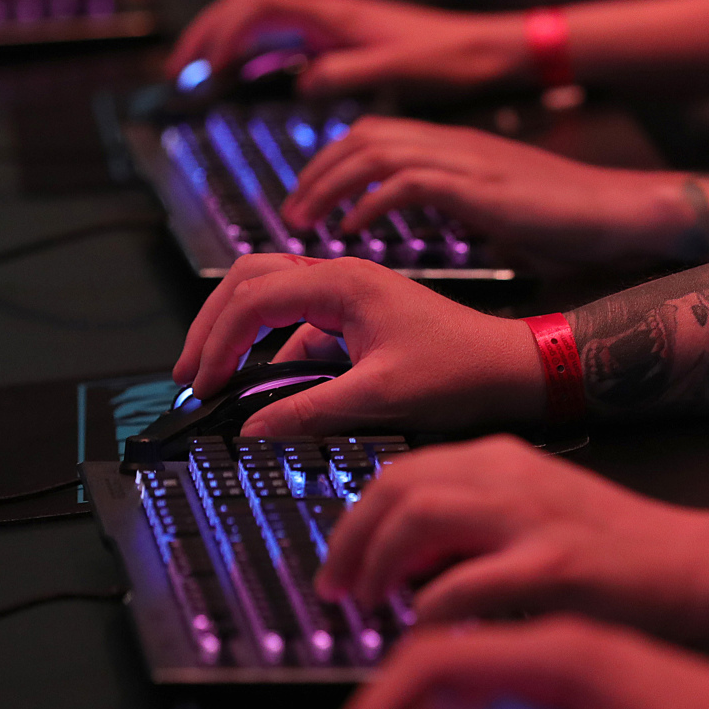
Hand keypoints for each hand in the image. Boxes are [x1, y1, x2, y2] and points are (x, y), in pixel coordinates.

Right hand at [167, 0, 531, 101]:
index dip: (220, 32)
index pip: (256, 6)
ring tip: (199, 75)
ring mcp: (332, 22)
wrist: (485, 49)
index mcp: (333, 12)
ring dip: (225, 41)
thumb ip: (349, 71)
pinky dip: (254, 50)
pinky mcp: (343, 39)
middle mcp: (327, 10)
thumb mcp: (399, 69)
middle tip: (179, 73)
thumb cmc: (449, 58)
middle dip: (208, 34)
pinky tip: (246, 75)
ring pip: (261, 20)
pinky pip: (283, 36)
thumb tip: (303, 80)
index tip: (199, 66)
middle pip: (246, 8)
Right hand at [171, 254, 539, 434]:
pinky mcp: (358, 322)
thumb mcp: (381, 397)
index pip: (250, 299)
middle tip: (191, 376)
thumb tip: (251, 430)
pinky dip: (271, 355)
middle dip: (212, 327)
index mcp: (342, 282)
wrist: (517, 370)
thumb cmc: (464, 372)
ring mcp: (348, 298)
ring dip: (238, 337)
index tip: (204, 387)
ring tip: (215, 381)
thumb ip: (309, 410)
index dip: (216, 343)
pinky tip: (266, 392)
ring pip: (269, 301)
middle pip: (248, 284)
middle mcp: (340, 278)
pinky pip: (298, 329)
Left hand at [279, 117, 693, 271]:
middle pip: (360, 137)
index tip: (310, 202)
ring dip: (330, 187)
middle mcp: (454, 144)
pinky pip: (407, 182)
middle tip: (291, 215)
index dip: (332, 164)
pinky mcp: (478, 186)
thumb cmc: (570, 219)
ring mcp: (466, 160)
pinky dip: (371, 204)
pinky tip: (355, 231)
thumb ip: (461, 209)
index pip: (375, 136)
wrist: (620, 208)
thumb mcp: (501, 209)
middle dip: (315, 173)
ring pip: (372, 152)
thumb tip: (429, 228)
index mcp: (457, 147)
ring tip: (307, 224)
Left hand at [315, 435, 708, 644]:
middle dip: (351, 542)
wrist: (707, 569)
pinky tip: (427, 635)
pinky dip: (429, 612)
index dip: (356, 518)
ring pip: (417, 518)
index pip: (402, 471)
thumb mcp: (543, 513)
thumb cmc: (628, 556)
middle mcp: (513, 477)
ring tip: (372, 610)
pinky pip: (463, 584)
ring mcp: (533, 518)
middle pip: (396, 486)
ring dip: (378, 567)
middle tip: (340, 592)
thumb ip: (480, 522)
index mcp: (506, 461)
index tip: (342, 563)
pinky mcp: (556, 566)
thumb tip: (408, 562)